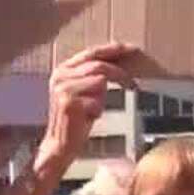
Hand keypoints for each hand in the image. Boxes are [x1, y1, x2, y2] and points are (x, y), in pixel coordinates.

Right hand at [36, 43, 137, 172]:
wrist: (60, 144)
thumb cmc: (77, 119)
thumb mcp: (85, 92)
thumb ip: (95, 75)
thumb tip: (120, 62)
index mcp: (63, 69)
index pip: (91, 52)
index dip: (112, 50)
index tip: (132, 49)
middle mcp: (61, 75)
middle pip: (98, 65)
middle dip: (119, 74)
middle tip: (133, 84)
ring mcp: (63, 88)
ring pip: (99, 81)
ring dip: (102, 98)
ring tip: (94, 110)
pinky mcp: (69, 102)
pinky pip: (96, 100)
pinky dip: (98, 109)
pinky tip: (88, 118)